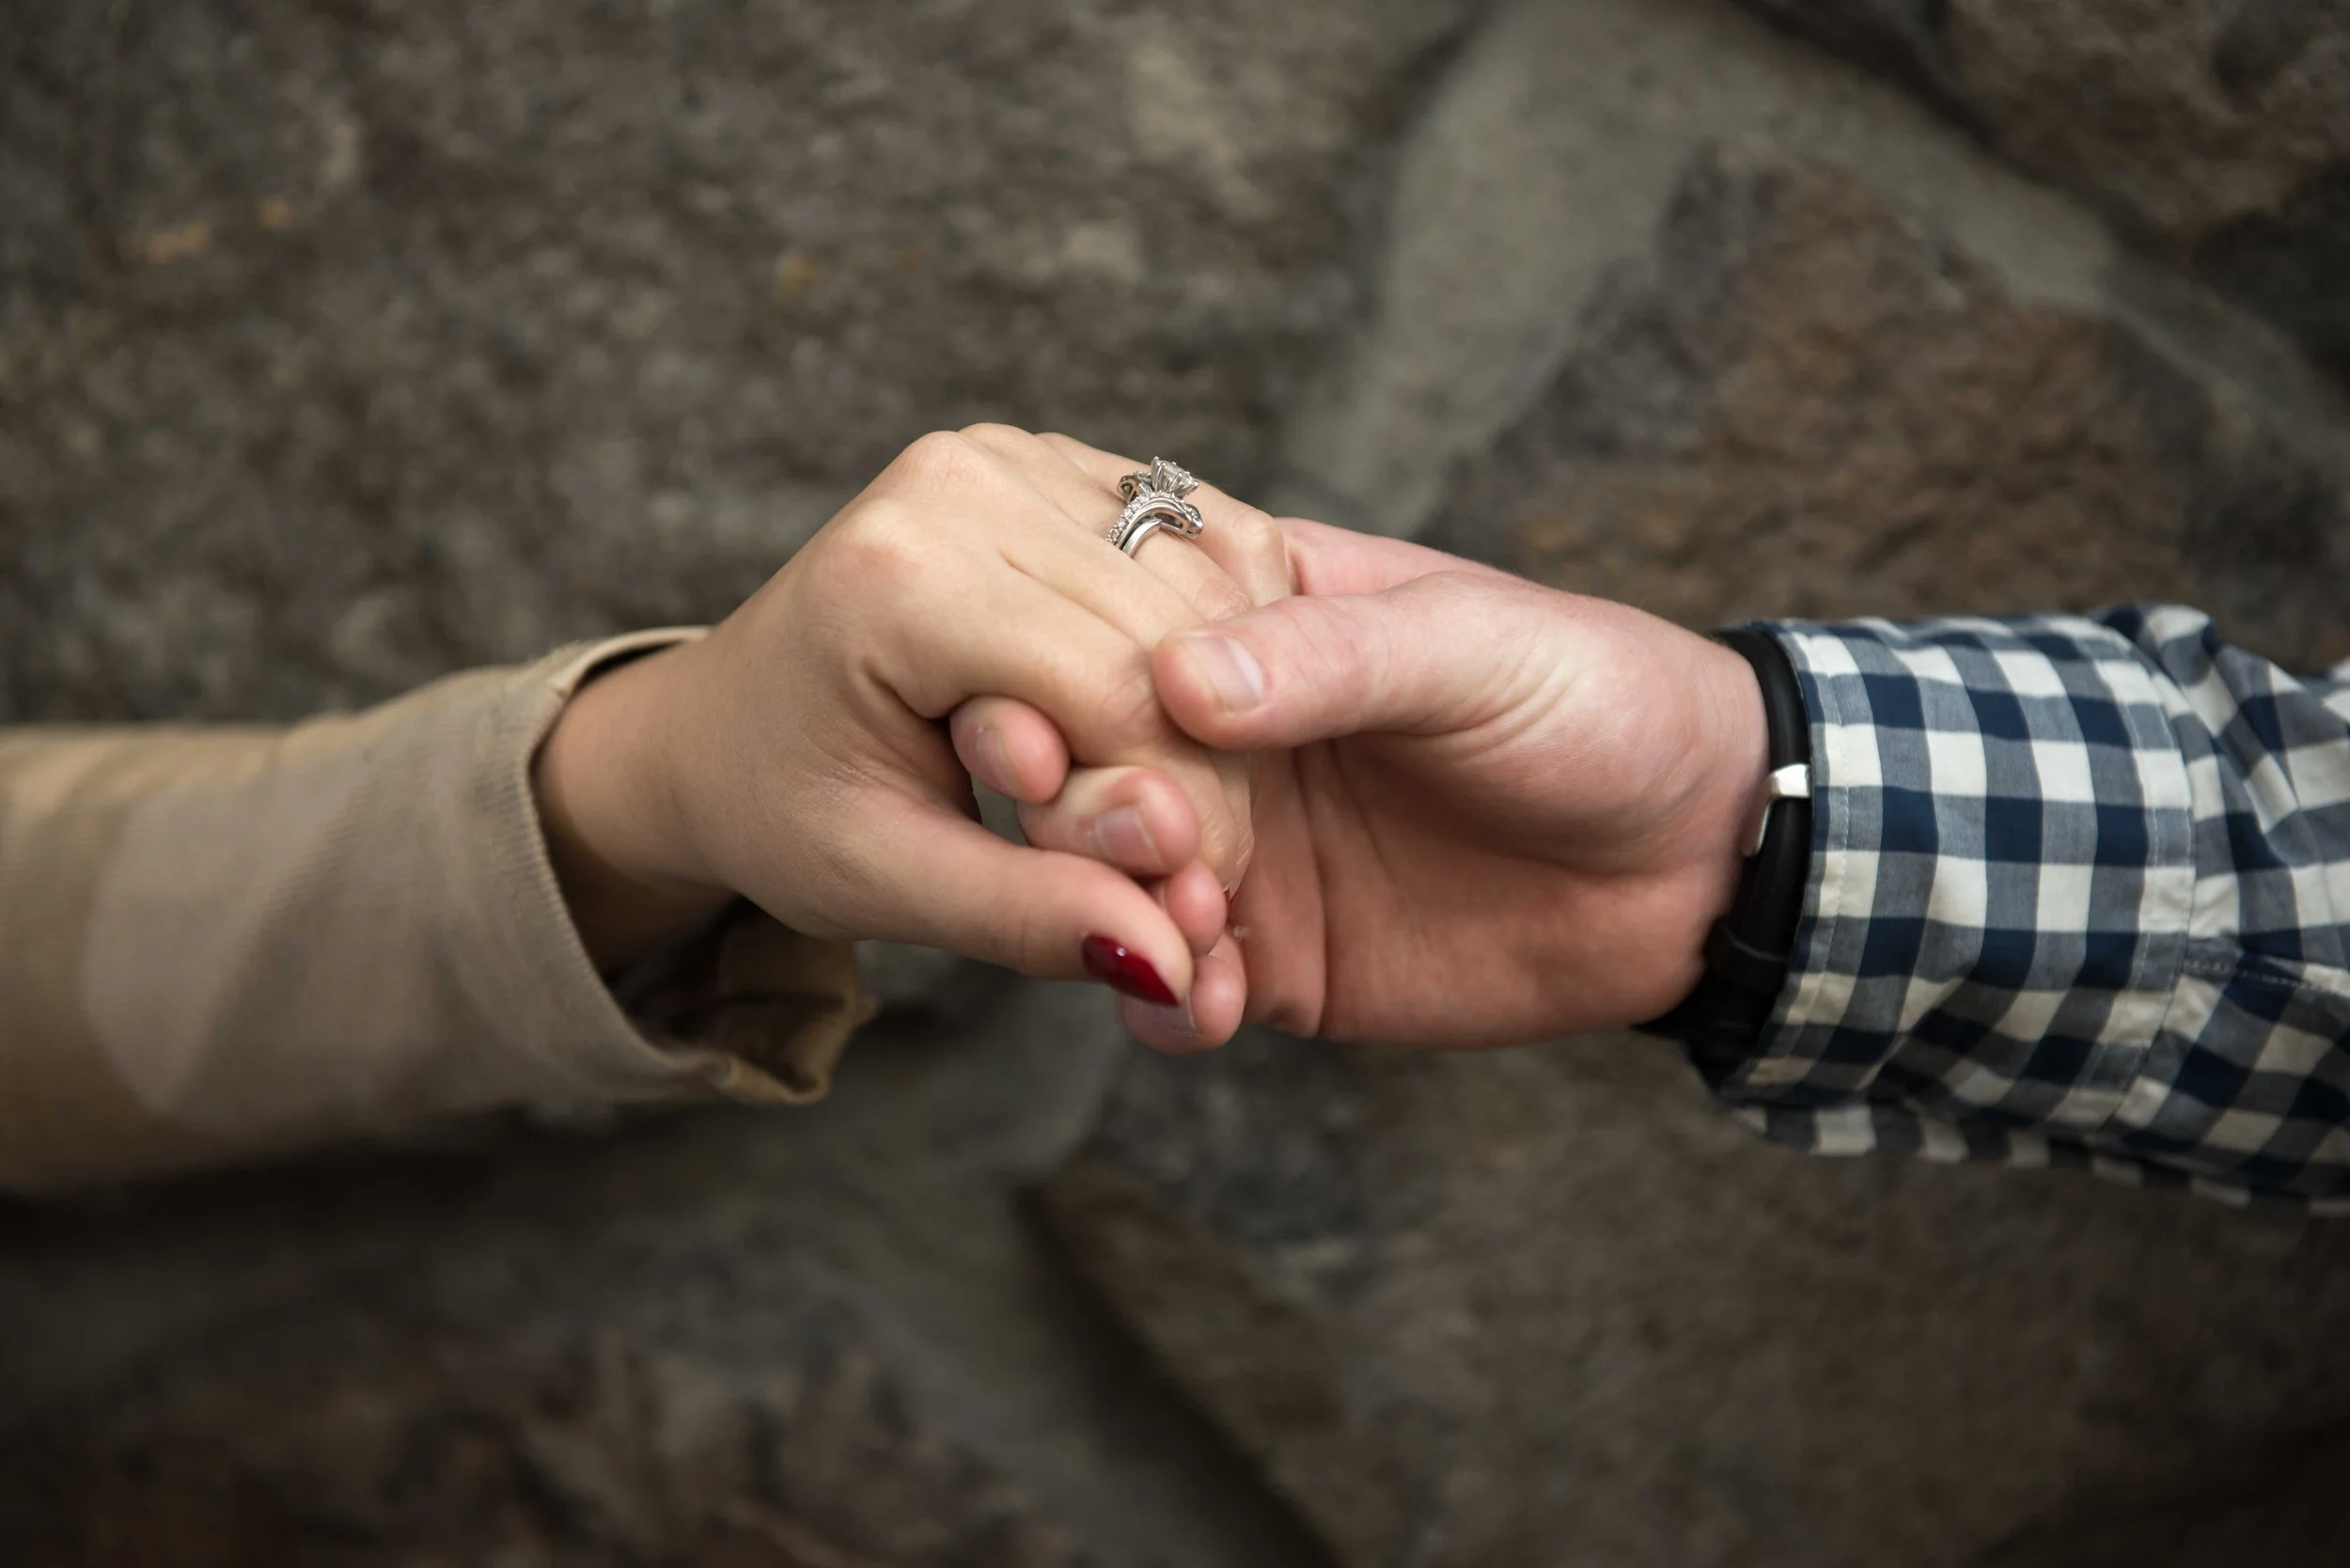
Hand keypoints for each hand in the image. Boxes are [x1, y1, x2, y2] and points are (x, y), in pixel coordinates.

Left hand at [531, 427, 1280, 1010]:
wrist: (717, 728)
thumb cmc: (783, 809)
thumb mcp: (885, 887)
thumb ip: (1029, 918)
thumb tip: (1172, 963)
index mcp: (899, 576)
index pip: (1122, 693)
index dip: (1184, 814)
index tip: (1187, 908)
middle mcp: (961, 481)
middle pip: (1175, 636)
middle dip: (1204, 774)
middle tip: (1181, 874)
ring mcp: (1010, 454)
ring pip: (1204, 588)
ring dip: (1218, 713)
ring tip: (1152, 807)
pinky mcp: (1051, 460)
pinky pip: (1195, 546)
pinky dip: (1209, 647)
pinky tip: (1163, 725)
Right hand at [1017, 519, 1770, 1049]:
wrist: (1704, 855)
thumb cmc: (1596, 698)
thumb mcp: (1474, 644)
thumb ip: (1332, 660)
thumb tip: (1181, 681)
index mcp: (1250, 616)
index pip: (1100, 626)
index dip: (1060, 674)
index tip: (1060, 727)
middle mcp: (1216, 733)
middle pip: (1076, 765)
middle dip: (1084, 811)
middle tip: (1159, 838)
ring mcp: (1236, 848)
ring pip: (1099, 882)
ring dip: (1109, 909)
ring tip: (1185, 928)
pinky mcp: (1269, 959)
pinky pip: (1168, 989)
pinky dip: (1161, 1000)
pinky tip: (1208, 996)